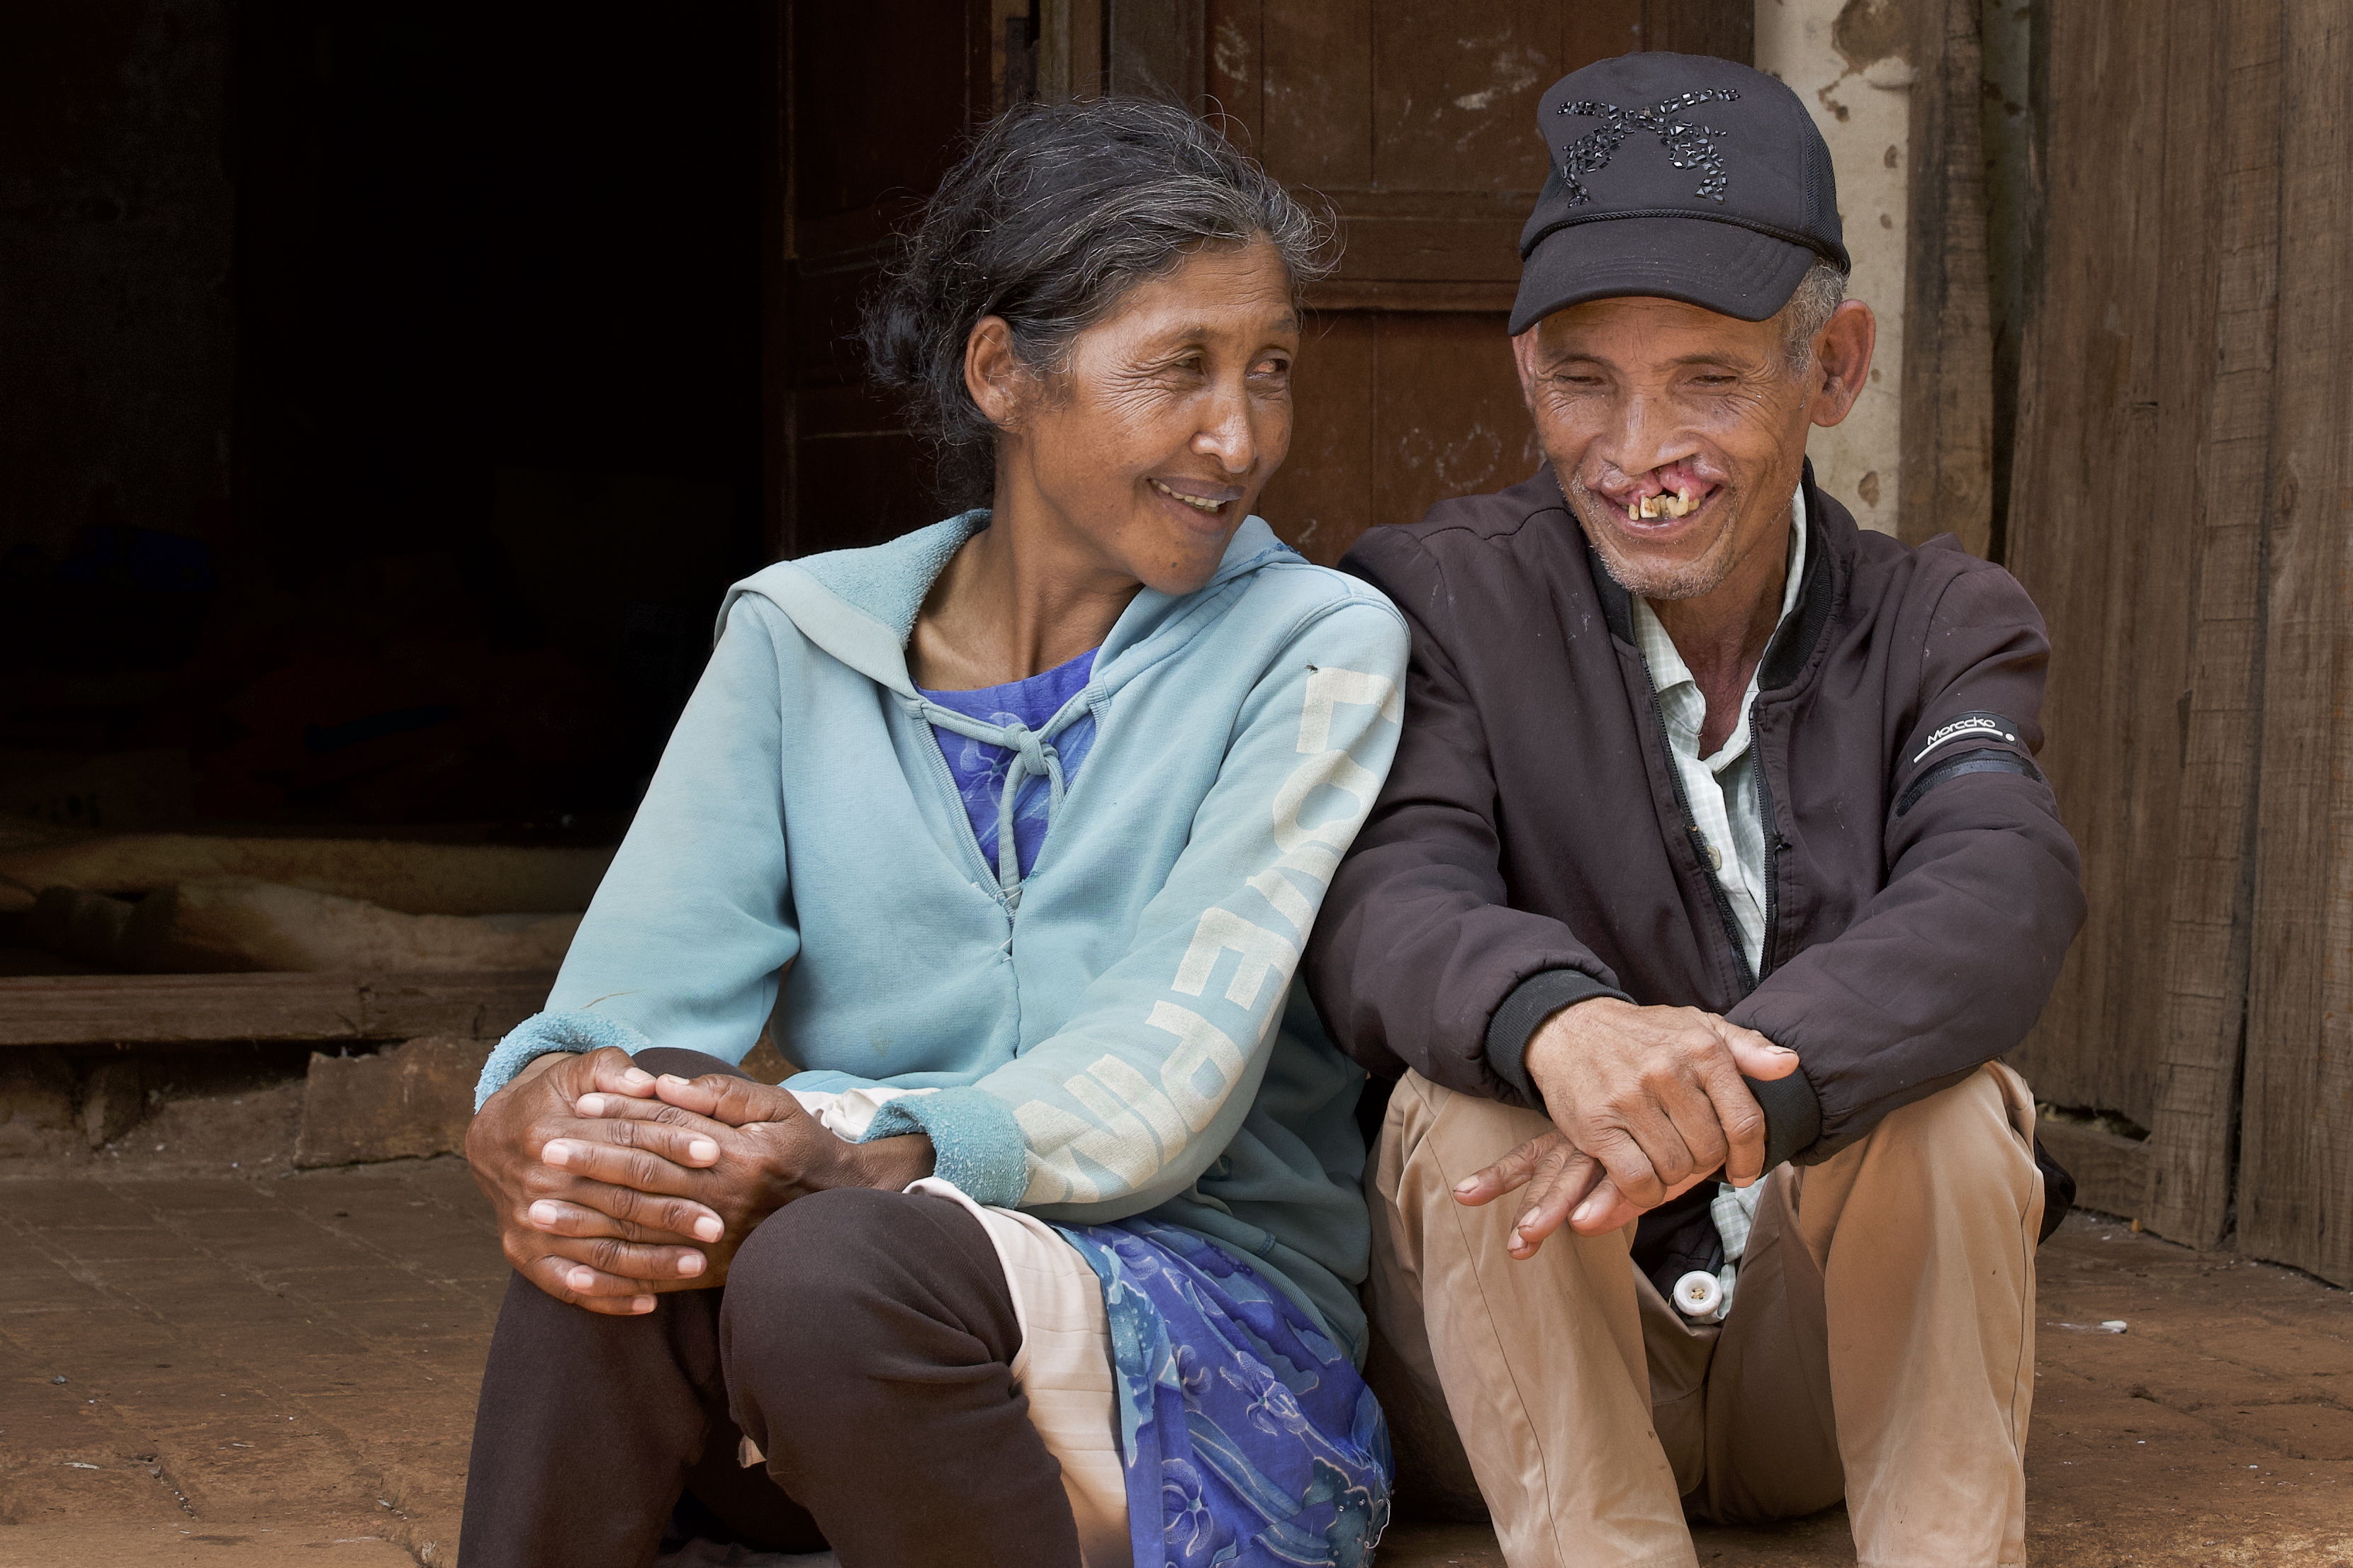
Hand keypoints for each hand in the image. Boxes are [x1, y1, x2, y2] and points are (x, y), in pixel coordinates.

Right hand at [465, 1048, 730, 1315]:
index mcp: (549, 1133)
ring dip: (649, 1262)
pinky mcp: (522, 1256)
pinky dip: (607, 1297)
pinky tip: (649, 1301)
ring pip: (598, 1248)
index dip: (670, 1144)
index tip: (715, 1153)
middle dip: (670, 1213)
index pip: (622, 1140)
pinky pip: (567, 1285)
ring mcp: (525, 1226)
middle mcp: (534, 1183)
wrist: (491, 1140)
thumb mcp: (573, 1072)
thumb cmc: (550, 1101)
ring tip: (697, 1264)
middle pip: (615, 1200)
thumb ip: (611, 1069)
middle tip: (718, 1223)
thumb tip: (648, 1082)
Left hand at [538, 1070, 934, 1295]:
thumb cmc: (804, 1145)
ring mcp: (716, 1240)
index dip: (616, 1120)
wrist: (843, 1206)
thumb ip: (718, 1096)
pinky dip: (615, 1276)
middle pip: (642, 1181)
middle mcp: (722, 1199)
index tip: (573, 1109)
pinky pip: (657, 1275)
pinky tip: (577, 1271)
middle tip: (536, 1156)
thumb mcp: (774, 1105)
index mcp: (736, 1154)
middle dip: (586, 1168)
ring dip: (585, 1222)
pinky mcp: (713, 1268)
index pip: (663, 1132)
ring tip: (536, 1214)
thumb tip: (663, 1084)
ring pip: (640, 1231)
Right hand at [1454, 999, 1798, 1257]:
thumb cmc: (1643, 1035)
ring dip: (1674, 1177)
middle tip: (1690, 1157)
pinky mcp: (1597, 1125)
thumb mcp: (1698, 1026)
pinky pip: (1637, 1180)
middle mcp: (1668, 1072)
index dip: (1751, 1157)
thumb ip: (1748, 1048)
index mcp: (1702, 1049)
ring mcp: (1630, 1099)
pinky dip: (1646, 1192)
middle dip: (1704, 1163)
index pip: (1745, 1122)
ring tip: (1665, 1162)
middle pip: (1710, 1151)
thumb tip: (1789, 1065)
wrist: (1570, 1028)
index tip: (1743, 1172)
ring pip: (1675, 1168)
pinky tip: (1643, 1180)